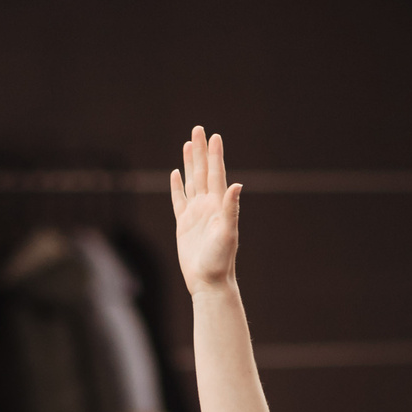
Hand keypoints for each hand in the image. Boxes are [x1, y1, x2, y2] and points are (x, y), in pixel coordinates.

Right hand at [170, 125, 241, 297]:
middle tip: (198, 129)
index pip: (216, 174)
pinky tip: (175, 174)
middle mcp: (208, 206)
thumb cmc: (220, 260)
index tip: (215, 136)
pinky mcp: (184, 224)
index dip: (215, 155)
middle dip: (201, 151)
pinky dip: (177, 186)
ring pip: (191, 181)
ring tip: (188, 145)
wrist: (209, 281)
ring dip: (190, 163)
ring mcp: (195, 214)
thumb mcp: (228, 233)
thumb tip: (237, 185)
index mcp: (219, 205)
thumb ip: (231, 209)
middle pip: (202, 172)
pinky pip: (179, 200)